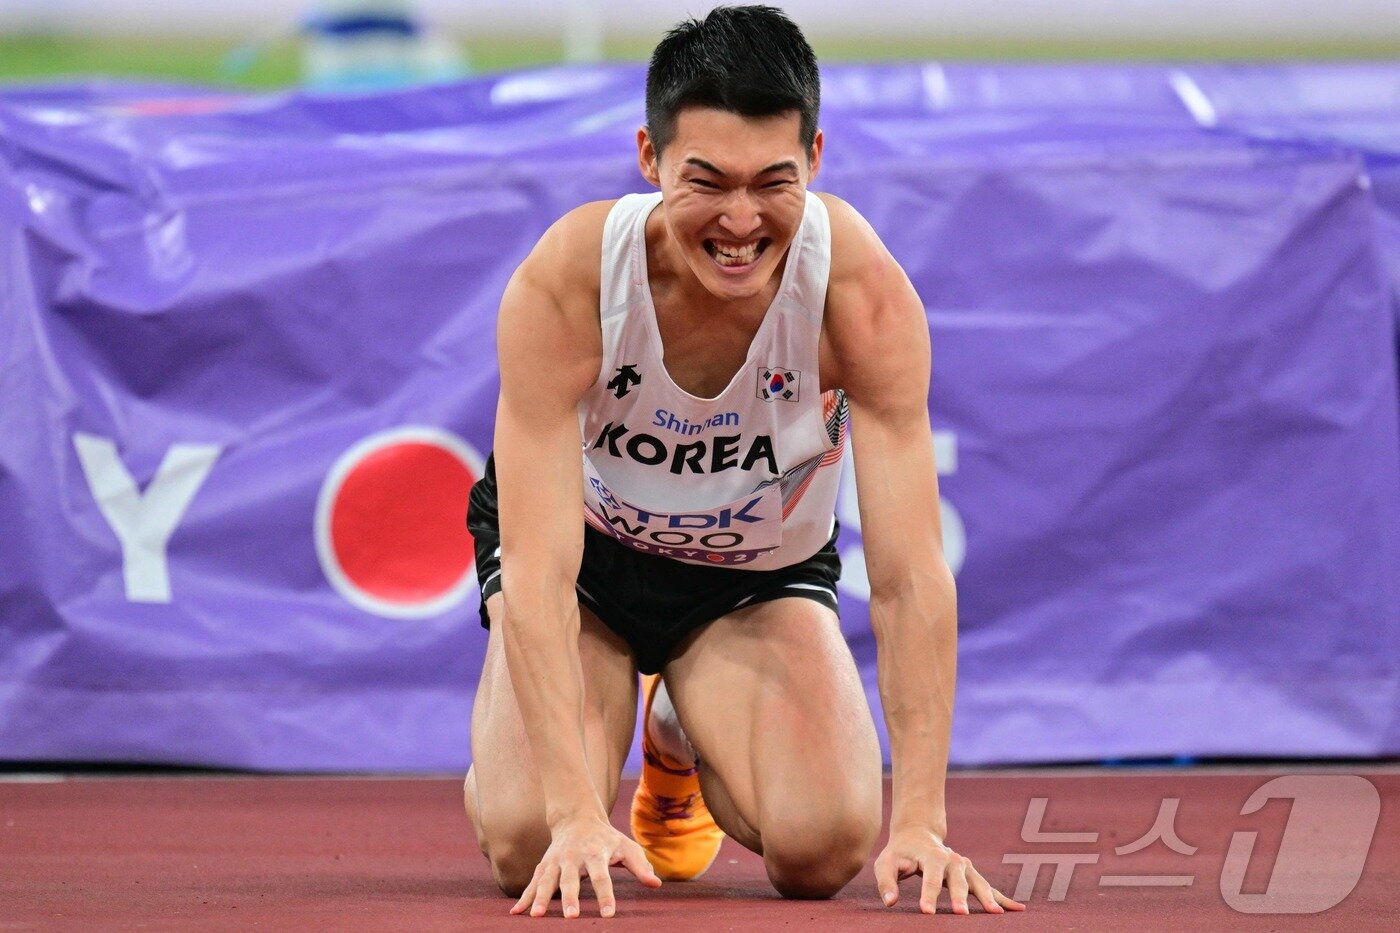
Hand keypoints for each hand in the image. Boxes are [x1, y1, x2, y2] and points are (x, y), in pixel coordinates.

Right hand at [510, 814, 661, 917]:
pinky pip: (532, 882)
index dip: (606, 895)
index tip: (609, 914)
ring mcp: (556, 860)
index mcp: (595, 852)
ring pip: (546, 880)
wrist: (577, 817)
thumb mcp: (626, 846)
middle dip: (570, 898)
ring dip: (540, 898)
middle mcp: (573, 856)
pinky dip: (523, 897)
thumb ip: (640, 865)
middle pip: (571, 879)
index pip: (602, 876)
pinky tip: (516, 914)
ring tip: (536, 916)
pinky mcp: (544, 865)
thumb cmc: (606, 838)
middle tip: (571, 917)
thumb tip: (656, 883)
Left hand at [875, 825, 1025, 914]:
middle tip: (961, 915)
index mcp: (931, 856)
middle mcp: (953, 860)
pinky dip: (1003, 899)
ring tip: (995, 915)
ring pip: (978, 883)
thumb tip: (890, 901)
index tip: (927, 911)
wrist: (918, 834)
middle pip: (957, 881)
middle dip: (960, 897)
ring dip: (988, 899)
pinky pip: (990, 888)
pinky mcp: (972, 874)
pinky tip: (1018, 910)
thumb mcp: (886, 861)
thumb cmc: (900, 852)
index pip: (930, 877)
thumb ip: (886, 881)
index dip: (928, 894)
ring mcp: (966, 866)